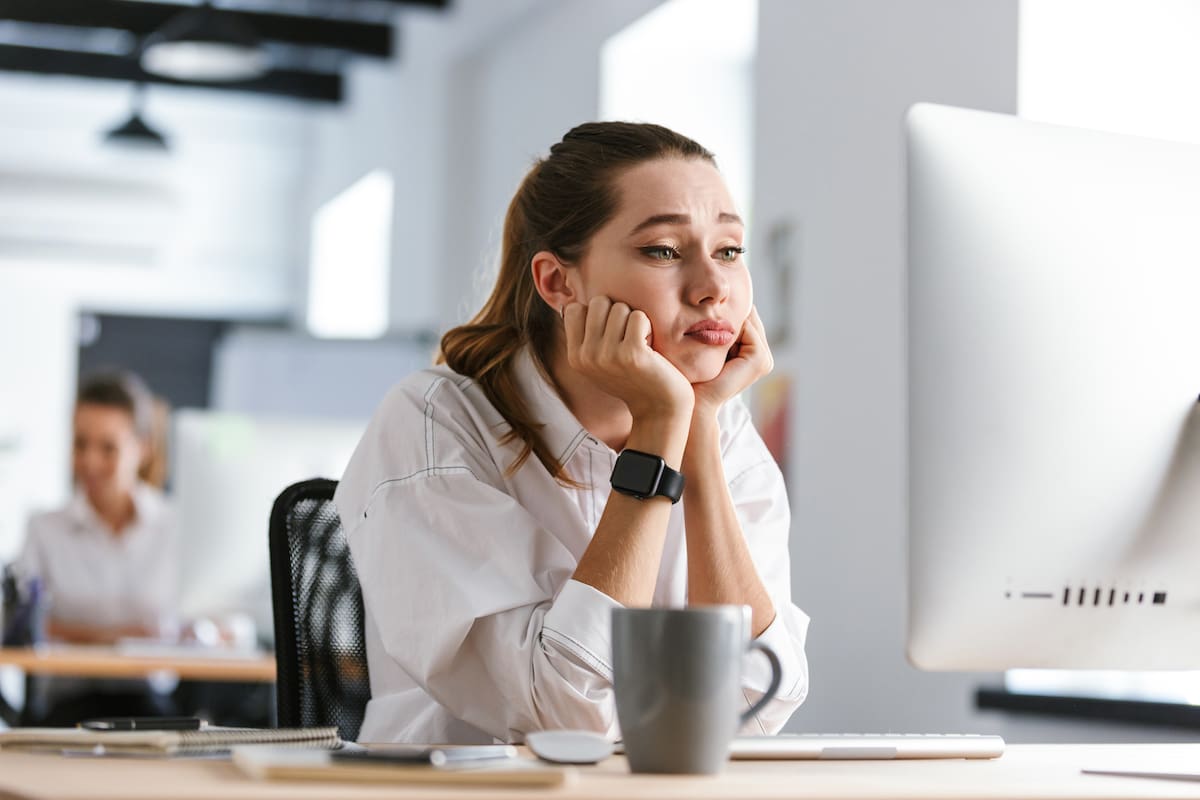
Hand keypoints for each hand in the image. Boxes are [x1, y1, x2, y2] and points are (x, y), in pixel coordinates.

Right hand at [563, 296, 693, 421]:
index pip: (574, 309)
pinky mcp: (632, 354)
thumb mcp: (599, 361)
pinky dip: (648, 326)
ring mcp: (608, 355)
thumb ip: (586, 336)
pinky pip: (639, 317)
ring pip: (619, 307)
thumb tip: (572, 303)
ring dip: (635, 320)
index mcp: (575, 357)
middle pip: (598, 302)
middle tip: (628, 336)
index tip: (610, 332)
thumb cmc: (633, 378)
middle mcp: (586, 356)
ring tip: (640, 342)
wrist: (659, 408)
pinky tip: (650, 346)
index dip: (596, 313)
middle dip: (617, 312)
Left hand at [691, 306, 772, 415]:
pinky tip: (712, 328)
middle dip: (731, 310)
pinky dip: (733, 325)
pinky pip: (748, 329)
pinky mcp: (759, 361)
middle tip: (707, 304)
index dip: (728, 309)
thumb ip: (716, 329)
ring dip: (730, 317)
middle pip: (749, 319)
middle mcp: (762, 357)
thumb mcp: (706, 347)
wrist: (695, 401)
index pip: (745, 319)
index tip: (706, 303)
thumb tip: (706, 300)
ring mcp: (764, 360)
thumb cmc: (694, 377)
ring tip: (707, 314)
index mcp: (752, 353)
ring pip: (748, 321)